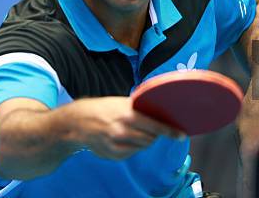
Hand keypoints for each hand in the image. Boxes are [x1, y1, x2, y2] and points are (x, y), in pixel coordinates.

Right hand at [63, 97, 185, 159]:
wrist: (77, 122)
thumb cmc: (102, 108)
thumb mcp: (120, 103)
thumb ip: (139, 109)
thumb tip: (159, 113)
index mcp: (127, 115)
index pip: (155, 126)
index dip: (170, 132)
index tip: (181, 135)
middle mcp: (123, 131)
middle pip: (151, 139)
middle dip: (155, 135)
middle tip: (152, 129)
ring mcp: (117, 145)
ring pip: (142, 146)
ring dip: (143, 140)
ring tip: (132, 130)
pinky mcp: (113, 155)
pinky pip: (131, 153)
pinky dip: (132, 146)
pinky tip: (122, 138)